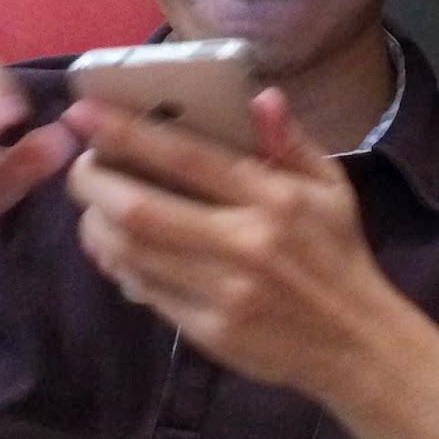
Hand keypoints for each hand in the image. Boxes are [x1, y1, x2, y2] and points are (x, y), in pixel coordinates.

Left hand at [63, 89, 413, 400]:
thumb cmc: (339, 253)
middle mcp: (244, 244)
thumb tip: (260, 95)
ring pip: (132, 253)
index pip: (185, 157)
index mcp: (274, 198)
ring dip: (95, 225)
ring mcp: (223, 292)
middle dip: (93, 181)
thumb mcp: (332, 186)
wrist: (358, 343)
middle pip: (140, 209)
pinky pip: (145, 292)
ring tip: (91, 205)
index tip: (84, 113)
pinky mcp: (208, 332)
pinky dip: (119, 266)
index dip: (126, 133)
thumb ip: (291, 140)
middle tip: (80, 165)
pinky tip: (115, 248)